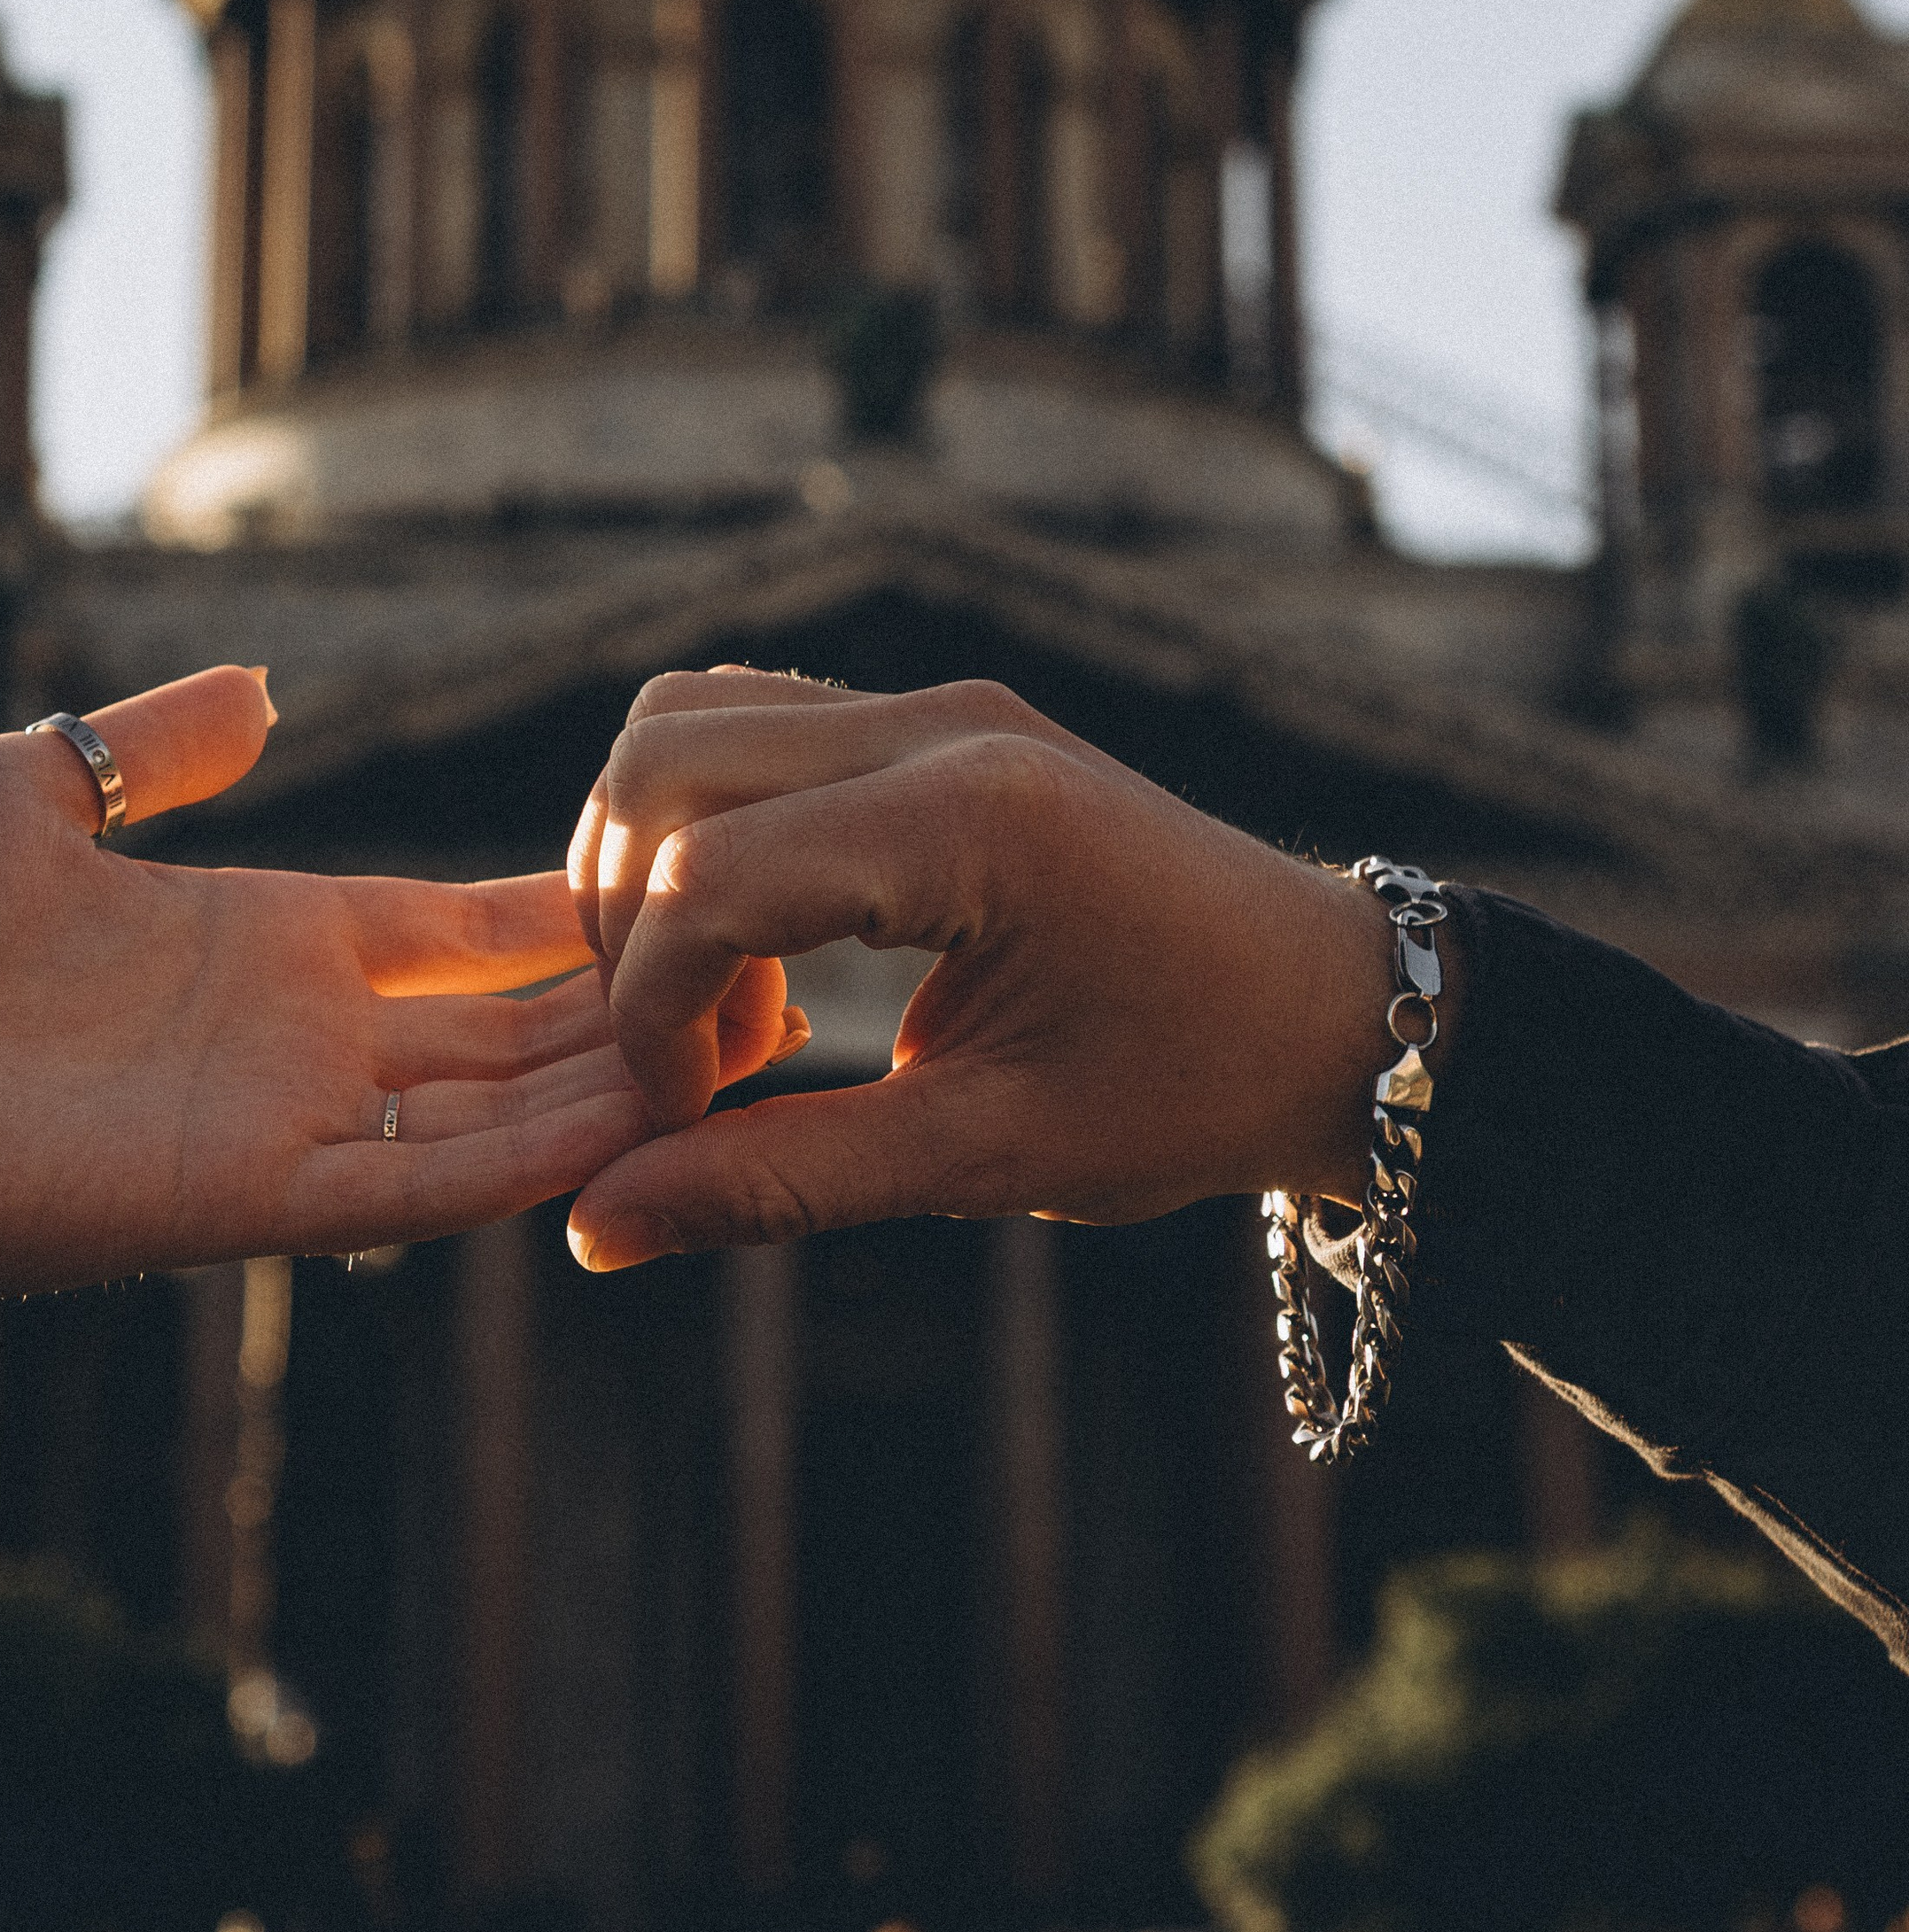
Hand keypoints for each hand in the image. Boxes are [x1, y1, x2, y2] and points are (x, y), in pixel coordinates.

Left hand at [0, 667, 790, 1321]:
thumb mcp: (29, 789)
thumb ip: (158, 749)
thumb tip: (261, 685)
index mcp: (267, 945)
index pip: (463, 931)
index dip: (574, 912)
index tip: (696, 878)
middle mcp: (301, 1042)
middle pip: (517, 1029)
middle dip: (640, 1007)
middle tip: (781, 968)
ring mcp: (286, 1125)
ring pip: (502, 1111)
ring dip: (621, 1084)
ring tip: (754, 1036)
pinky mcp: (251, 1200)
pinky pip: (424, 1187)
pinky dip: (531, 1161)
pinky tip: (635, 1117)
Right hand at [564, 669, 1405, 1269]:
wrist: (1336, 1012)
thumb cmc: (1190, 1088)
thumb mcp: (988, 1155)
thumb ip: (780, 1180)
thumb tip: (594, 1227)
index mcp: (970, 820)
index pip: (705, 875)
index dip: (652, 1012)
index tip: (683, 1119)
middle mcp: (942, 724)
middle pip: (663, 765)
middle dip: (629, 925)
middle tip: (704, 1060)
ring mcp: (937, 704)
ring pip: (686, 726)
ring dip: (652, 864)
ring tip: (732, 1003)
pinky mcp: (932, 719)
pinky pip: (751, 727)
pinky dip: (705, 827)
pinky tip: (766, 947)